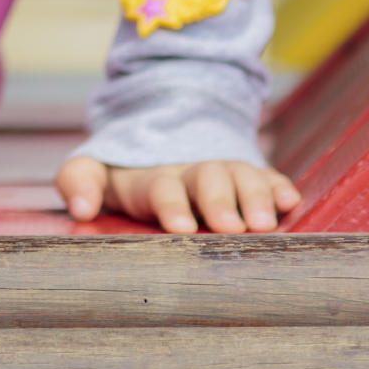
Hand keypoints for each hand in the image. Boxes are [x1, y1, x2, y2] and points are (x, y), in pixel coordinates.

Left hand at [57, 155, 299, 232]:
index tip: (180, 228)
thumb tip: (80, 207)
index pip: (160, 187)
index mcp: (151, 178)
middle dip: (219, 201)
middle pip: (207, 177)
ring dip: (253, 197)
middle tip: (231, 227)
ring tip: (263, 224)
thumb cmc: (125, 175)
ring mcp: (221, 172)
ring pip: (240, 175)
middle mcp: (190, 172)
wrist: (161, 140)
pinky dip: (278, 187)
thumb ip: (78, 182)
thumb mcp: (94, 173)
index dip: (171, 204)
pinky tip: (290, 202)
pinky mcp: (247, 177)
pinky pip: (267, 176)